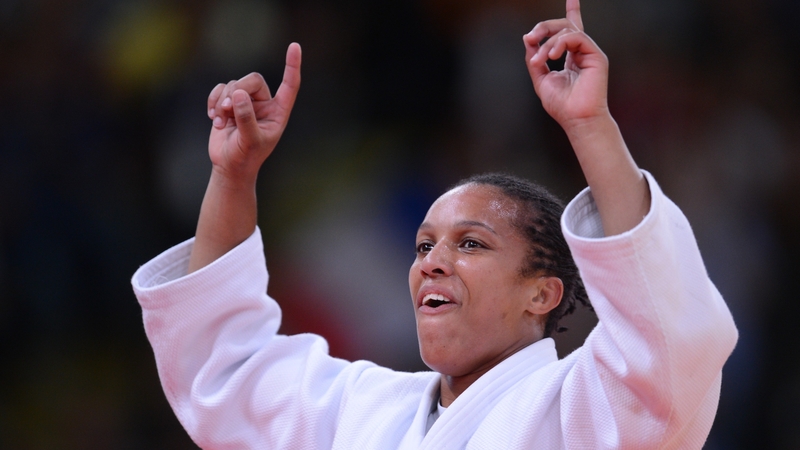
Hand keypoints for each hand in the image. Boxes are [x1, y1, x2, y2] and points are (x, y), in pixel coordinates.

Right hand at [207, 43, 301, 183]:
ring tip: (220, 120)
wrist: (229, 165)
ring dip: (223, 101)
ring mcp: (246, 102)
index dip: (292, 66)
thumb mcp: (250, 141)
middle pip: (253, 80)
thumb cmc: (245, 156)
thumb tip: (239, 94)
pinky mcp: (228, 103)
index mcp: (278, 112)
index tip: (294, 46)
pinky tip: (213, 118)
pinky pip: (220, 89)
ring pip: (234, 85)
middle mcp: (264, 104)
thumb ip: (246, 118)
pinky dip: (214, 100)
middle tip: (227, 109)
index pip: (290, 85)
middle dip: (238, 91)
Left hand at [523, 0, 607, 129]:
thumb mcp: (541, 79)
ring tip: (539, 59)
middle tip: (530, 38)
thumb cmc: (561, 105)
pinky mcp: (596, 56)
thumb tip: (528, 39)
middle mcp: (582, 52)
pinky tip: (551, 55)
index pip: (570, 30)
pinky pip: (576, 37)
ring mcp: (590, 53)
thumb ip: (535, 59)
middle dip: (544, 28)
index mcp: (571, 57)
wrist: (577, 119)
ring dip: (548, 42)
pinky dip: (560, 43)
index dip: (572, 11)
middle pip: (564, 26)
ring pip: (567, 30)